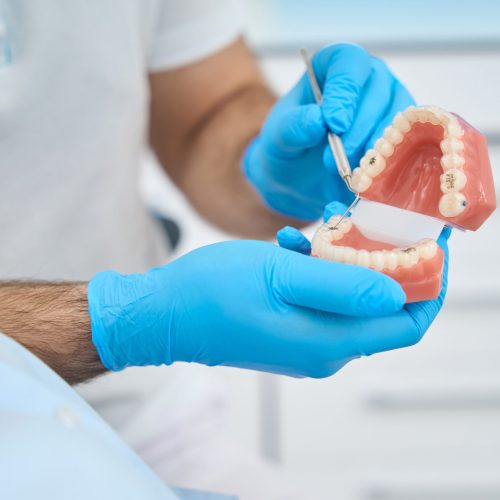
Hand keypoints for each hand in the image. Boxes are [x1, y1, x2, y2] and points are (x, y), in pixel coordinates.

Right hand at [88, 238, 415, 377]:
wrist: (165, 314)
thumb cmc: (213, 291)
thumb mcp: (281, 275)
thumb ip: (344, 287)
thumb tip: (400, 293)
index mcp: (326, 342)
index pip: (405, 324)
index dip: (428, 285)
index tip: (431, 243)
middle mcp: (323, 352)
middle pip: (381, 311)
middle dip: (386, 264)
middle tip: (367, 222)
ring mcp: (305, 345)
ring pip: (351, 302)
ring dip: (347, 263)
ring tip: (319, 231)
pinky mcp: (289, 333)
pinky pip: (324, 303)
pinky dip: (321, 272)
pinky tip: (293, 248)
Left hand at [243, 43, 414, 220]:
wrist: (300, 178)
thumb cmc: (290, 147)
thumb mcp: (278, 137)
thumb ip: (293, 127)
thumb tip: (318, 120)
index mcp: (334, 66)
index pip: (348, 62)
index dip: (344, 91)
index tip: (334, 123)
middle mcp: (369, 79)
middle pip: (378, 92)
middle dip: (357, 130)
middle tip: (331, 161)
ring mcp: (391, 106)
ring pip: (398, 120)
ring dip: (373, 151)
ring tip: (345, 175)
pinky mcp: (403, 137)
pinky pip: (406, 148)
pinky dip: (387, 167)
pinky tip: (365, 182)